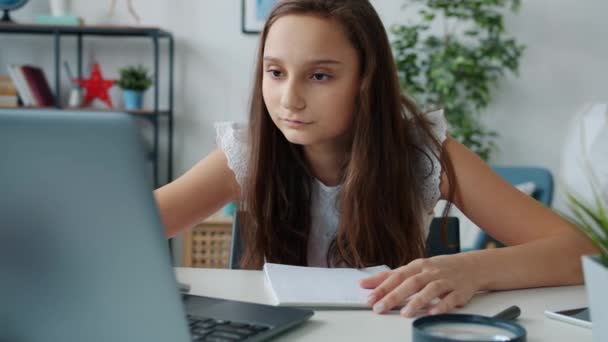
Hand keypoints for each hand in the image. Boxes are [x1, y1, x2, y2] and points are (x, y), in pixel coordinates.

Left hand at [360, 254, 479, 316]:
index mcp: (417, 266)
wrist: (472, 266)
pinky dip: (442, 305)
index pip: (397, 275)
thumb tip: (365, 283)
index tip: (369, 298)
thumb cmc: (438, 268)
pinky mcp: (460, 291)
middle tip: (380, 308)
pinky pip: (451, 298)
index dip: (382, 287)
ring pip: (430, 289)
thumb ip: (390, 276)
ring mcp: (446, 281)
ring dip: (417, 301)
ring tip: (405, 313)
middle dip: (394, 295)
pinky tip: (433, 313)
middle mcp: (430, 272)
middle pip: (411, 282)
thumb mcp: (414, 268)